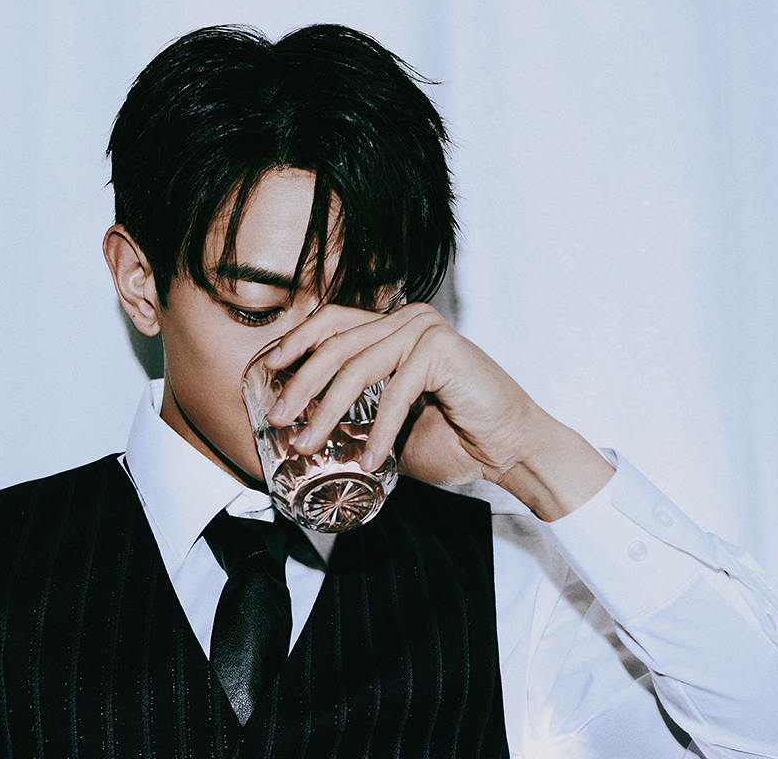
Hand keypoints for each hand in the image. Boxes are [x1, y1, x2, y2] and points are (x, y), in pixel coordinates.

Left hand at [264, 303, 612, 520]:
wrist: (510, 450)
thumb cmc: (453, 438)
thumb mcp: (386, 423)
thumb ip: (352, 411)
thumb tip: (299, 422)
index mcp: (391, 327)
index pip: (331, 322)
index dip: (295, 342)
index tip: (267, 369)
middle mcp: (406, 319)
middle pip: (335, 342)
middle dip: (299, 383)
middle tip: (278, 418)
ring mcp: (424, 329)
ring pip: (356, 368)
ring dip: (327, 410)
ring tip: (309, 443)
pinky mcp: (442, 350)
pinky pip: (395, 391)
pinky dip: (380, 429)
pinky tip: (373, 459)